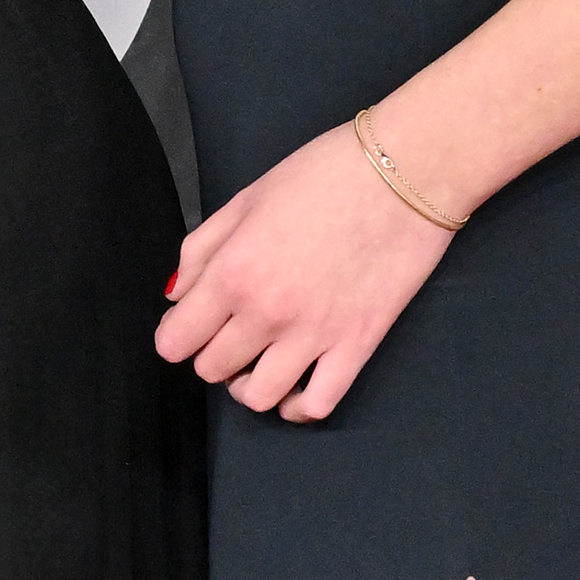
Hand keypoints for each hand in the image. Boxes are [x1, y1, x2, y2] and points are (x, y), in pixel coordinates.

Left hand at [156, 121, 451, 422]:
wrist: (405, 171)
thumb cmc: (323, 175)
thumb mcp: (246, 199)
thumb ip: (201, 250)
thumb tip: (176, 294)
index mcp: (232, 274)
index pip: (175, 341)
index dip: (177, 334)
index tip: (190, 323)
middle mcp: (267, 313)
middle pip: (212, 370)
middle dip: (212, 354)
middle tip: (230, 332)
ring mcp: (314, 335)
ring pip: (259, 397)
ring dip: (250, 386)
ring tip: (260, 361)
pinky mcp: (358, 345)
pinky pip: (318, 405)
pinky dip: (300, 407)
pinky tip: (297, 387)